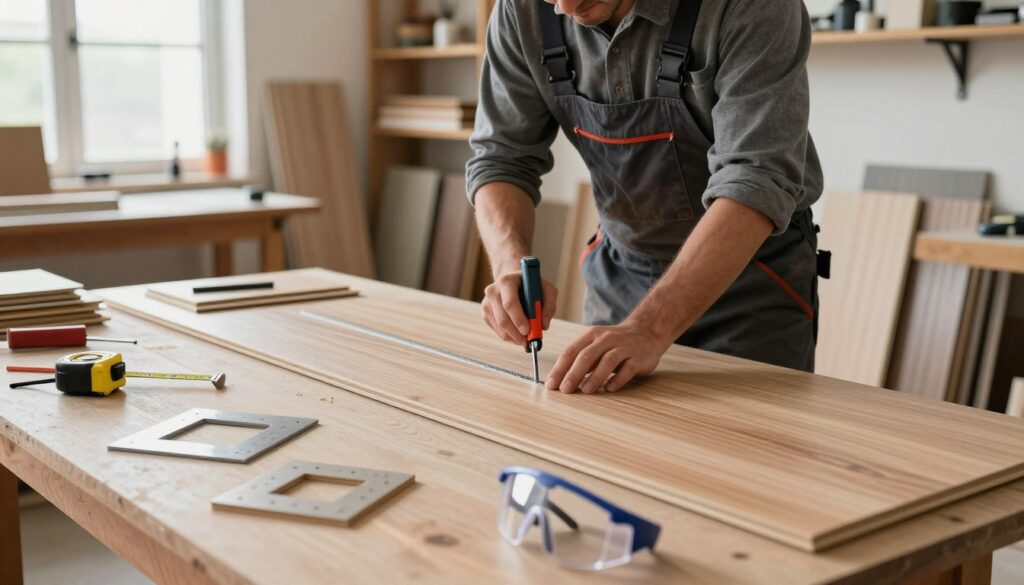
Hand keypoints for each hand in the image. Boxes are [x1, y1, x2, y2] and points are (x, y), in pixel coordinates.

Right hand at [481, 271, 557, 345]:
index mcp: (506, 282)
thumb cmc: (532, 287)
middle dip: (517, 333)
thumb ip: (550, 306)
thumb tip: (543, 325)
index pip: (510, 303)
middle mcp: (492, 292)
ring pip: (500, 328)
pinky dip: (510, 337)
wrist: (515, 282)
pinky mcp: (485, 314)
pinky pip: (498, 331)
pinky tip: (519, 333)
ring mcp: (486, 304)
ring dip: (515, 337)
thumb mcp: (547, 290)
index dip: (518, 319)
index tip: (527, 331)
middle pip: (502, 319)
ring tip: (527, 338)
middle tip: (529, 341)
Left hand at [545, 320, 672, 393]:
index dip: (560, 369)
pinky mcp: (639, 357)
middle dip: (573, 374)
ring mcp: (624, 347)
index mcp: (592, 335)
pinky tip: (609, 389)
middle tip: (565, 390)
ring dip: (595, 377)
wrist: (647, 331)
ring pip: (607, 361)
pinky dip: (618, 380)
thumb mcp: (596, 345)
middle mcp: (607, 339)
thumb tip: (560, 380)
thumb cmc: (616, 343)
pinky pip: (627, 369)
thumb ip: (581, 361)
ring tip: (585, 390)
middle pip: (586, 356)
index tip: (551, 385)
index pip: (571, 352)